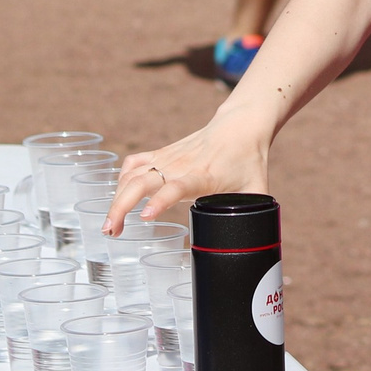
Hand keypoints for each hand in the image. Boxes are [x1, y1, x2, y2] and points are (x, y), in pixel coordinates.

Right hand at [106, 120, 270, 233]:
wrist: (241, 125)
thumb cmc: (249, 160)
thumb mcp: (258, 190)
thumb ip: (257, 216)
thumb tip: (259, 244)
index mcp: (204, 176)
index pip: (176, 187)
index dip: (159, 201)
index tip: (144, 216)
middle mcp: (181, 165)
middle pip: (142, 182)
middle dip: (121, 206)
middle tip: (111, 232)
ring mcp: (168, 157)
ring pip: (133, 174)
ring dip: (116, 198)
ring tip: (110, 226)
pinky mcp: (162, 153)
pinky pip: (134, 163)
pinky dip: (121, 179)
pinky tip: (119, 196)